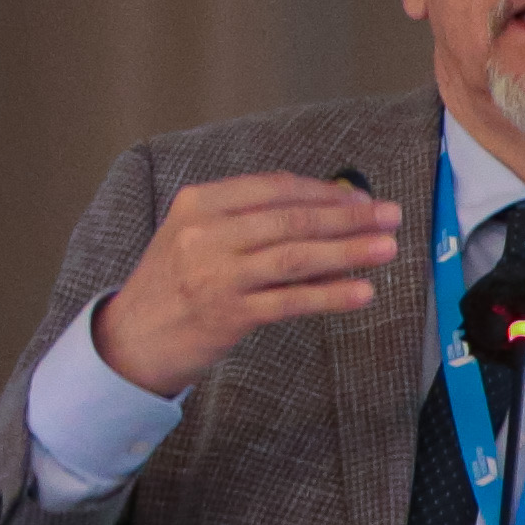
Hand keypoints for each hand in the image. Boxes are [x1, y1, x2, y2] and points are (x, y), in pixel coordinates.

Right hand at [86, 173, 399, 398]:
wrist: (132, 336)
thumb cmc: (179, 280)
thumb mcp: (201, 236)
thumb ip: (255, 221)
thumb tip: (334, 212)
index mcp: (200, 203)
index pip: (275, 188)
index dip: (324, 193)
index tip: (362, 199)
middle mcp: (206, 233)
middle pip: (291, 220)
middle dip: (348, 218)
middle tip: (391, 216)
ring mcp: (216, 274)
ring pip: (296, 257)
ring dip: (348, 252)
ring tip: (388, 248)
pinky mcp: (228, 314)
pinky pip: (291, 301)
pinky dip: (330, 295)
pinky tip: (362, 292)